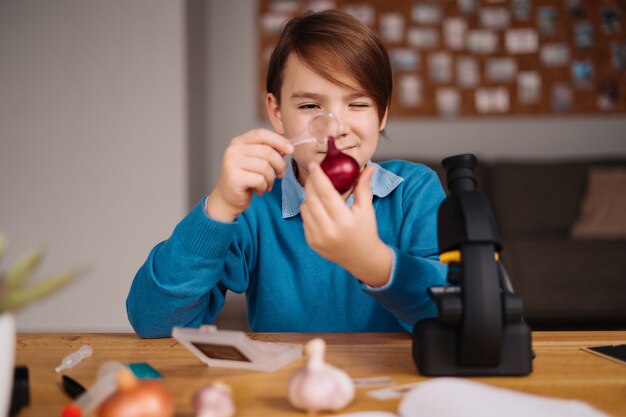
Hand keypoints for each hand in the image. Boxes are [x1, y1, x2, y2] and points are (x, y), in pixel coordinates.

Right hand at [206, 129, 293, 221]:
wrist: (228, 198)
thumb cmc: (246, 178)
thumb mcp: (257, 161)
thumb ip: (268, 151)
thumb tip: (287, 146)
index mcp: (239, 141)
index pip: (262, 134)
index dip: (279, 140)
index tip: (290, 150)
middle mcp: (233, 150)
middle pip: (267, 151)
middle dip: (279, 164)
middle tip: (280, 174)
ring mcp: (232, 163)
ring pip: (265, 166)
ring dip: (271, 178)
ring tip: (267, 184)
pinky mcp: (234, 177)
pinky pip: (259, 179)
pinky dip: (264, 187)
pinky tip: (259, 190)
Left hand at [300, 163, 392, 286]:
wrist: (362, 258)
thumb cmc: (366, 231)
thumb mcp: (366, 209)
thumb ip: (364, 186)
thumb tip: (369, 167)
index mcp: (344, 220)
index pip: (326, 194)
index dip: (318, 177)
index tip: (314, 165)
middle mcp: (328, 230)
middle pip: (312, 199)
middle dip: (311, 183)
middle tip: (315, 174)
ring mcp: (317, 238)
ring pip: (305, 208)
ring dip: (310, 197)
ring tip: (319, 194)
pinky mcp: (311, 242)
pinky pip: (304, 219)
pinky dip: (309, 210)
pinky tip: (318, 209)